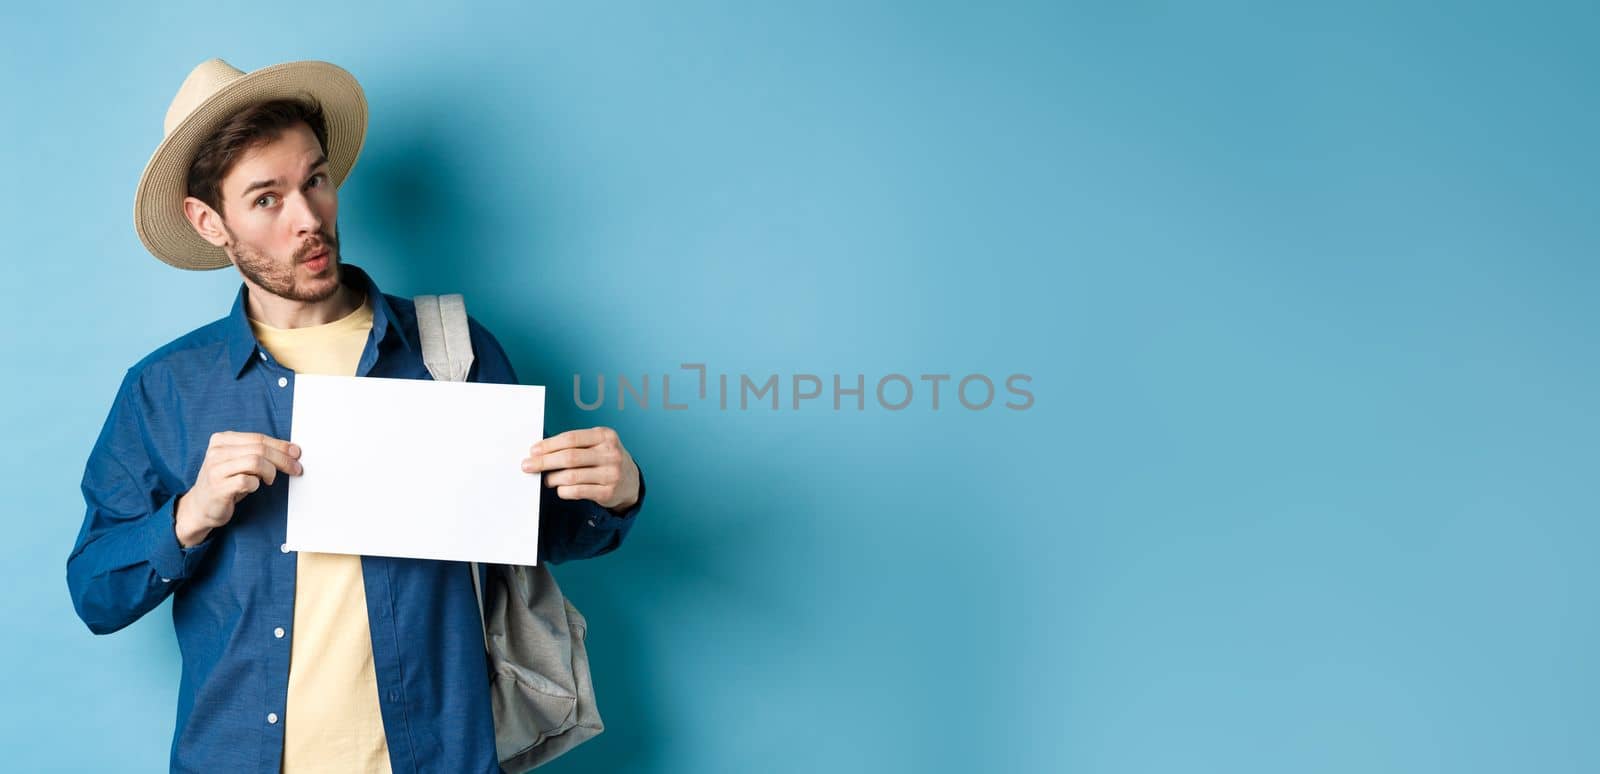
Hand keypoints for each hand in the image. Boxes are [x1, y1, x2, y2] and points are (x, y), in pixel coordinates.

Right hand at [174, 431, 302, 547]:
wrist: (200, 506)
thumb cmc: (226, 482)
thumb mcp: (239, 462)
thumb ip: (258, 452)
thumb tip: (292, 450)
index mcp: (222, 440)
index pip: (258, 438)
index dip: (281, 446)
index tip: (296, 453)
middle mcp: (217, 451)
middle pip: (260, 449)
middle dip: (282, 459)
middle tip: (295, 468)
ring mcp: (215, 469)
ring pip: (255, 462)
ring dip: (270, 471)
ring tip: (269, 480)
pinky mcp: (218, 487)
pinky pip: (247, 481)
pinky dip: (256, 484)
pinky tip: (253, 487)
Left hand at [521, 426, 639, 512]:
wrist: (631, 481)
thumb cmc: (605, 459)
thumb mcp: (598, 444)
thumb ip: (574, 445)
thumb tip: (540, 451)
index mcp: (606, 436)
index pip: (571, 438)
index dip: (549, 445)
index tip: (533, 451)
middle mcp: (611, 454)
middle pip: (569, 457)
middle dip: (544, 462)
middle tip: (528, 465)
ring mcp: (611, 474)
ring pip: (571, 476)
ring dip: (552, 478)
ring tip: (547, 479)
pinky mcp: (608, 492)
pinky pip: (577, 491)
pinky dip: (563, 490)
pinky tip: (560, 488)